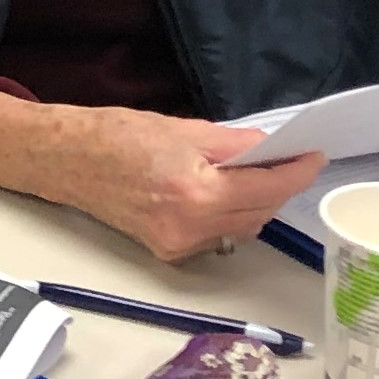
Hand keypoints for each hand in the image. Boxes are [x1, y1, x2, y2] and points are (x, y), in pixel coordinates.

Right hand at [0, 92, 324, 262]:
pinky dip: (227, 215)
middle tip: (286, 159)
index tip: (314, 157)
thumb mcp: (183, 128)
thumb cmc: (113, 137)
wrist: (64, 159)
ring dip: (254, 202)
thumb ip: (234, 144)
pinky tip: (217, 192)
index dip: (297, 172)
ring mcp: (177, 243)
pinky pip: (216, 235)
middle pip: (259, 212)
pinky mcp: (167, 250)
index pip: (267, 187)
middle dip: (277, 186)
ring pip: (241, 228)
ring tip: (250, 174)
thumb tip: (270, 150)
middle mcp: (189, 227)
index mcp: (197, 193)